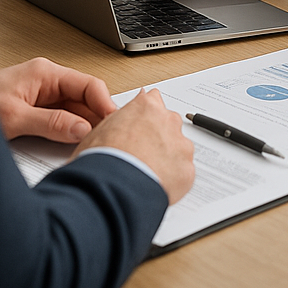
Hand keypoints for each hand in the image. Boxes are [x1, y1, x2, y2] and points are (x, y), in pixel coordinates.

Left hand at [0, 57, 116, 141]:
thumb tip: (81, 128)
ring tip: (93, 142)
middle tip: (107, 138)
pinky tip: (73, 141)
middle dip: (96, 116)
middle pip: (85, 97)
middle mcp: (47, 79)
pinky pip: (62, 115)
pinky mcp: (36, 106)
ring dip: (83, 124)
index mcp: (45, 72)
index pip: (88, 84)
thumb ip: (51, 122)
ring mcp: (42, 93)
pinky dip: (70, 128)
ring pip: (75, 107)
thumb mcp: (14, 118)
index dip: (105, 104)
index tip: (114, 123)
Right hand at [77, 89, 194, 203]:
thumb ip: (120, 118)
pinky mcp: (187, 170)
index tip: (140, 127)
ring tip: (146, 174)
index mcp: (147, 107)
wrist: (113, 186)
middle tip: (140, 156)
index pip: (153, 101)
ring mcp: (181, 145)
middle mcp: (168, 121)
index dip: (145, 117)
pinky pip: (182, 173)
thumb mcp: (100, 129)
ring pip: (178, 150)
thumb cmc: (102, 159)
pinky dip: (172, 180)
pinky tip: (154, 185)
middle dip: (158, 138)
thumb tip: (124, 116)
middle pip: (168, 125)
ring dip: (167, 159)